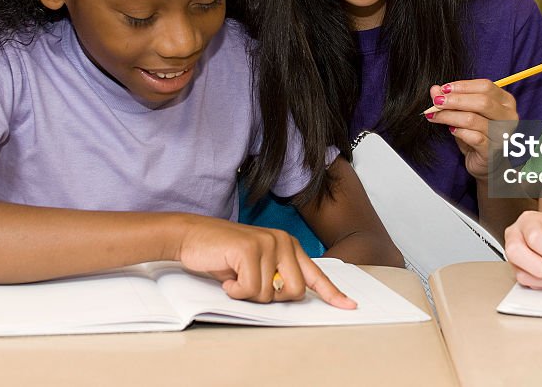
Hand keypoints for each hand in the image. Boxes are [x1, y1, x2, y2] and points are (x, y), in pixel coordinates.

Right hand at [177, 218, 355, 308]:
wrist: (192, 235)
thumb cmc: (223, 254)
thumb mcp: (256, 265)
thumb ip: (277, 276)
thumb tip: (293, 296)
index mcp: (289, 246)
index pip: (315, 275)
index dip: (332, 293)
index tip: (349, 306)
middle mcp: (283, 242)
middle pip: (295, 292)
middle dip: (272, 298)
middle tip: (250, 286)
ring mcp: (268, 244)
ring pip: (269, 294)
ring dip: (247, 293)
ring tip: (235, 276)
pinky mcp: (251, 249)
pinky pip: (250, 289)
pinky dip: (235, 291)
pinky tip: (227, 276)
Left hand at [425, 79, 517, 179]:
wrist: (487, 164)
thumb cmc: (478, 135)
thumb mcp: (466, 114)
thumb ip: (452, 100)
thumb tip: (435, 89)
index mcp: (506, 102)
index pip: (486, 86)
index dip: (463, 86)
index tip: (444, 89)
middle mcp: (509, 117)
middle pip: (482, 101)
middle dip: (455, 100)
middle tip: (437, 102)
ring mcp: (503, 135)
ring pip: (474, 119)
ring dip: (450, 116)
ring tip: (435, 115)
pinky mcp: (493, 151)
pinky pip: (473, 137)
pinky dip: (459, 132)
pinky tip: (451, 130)